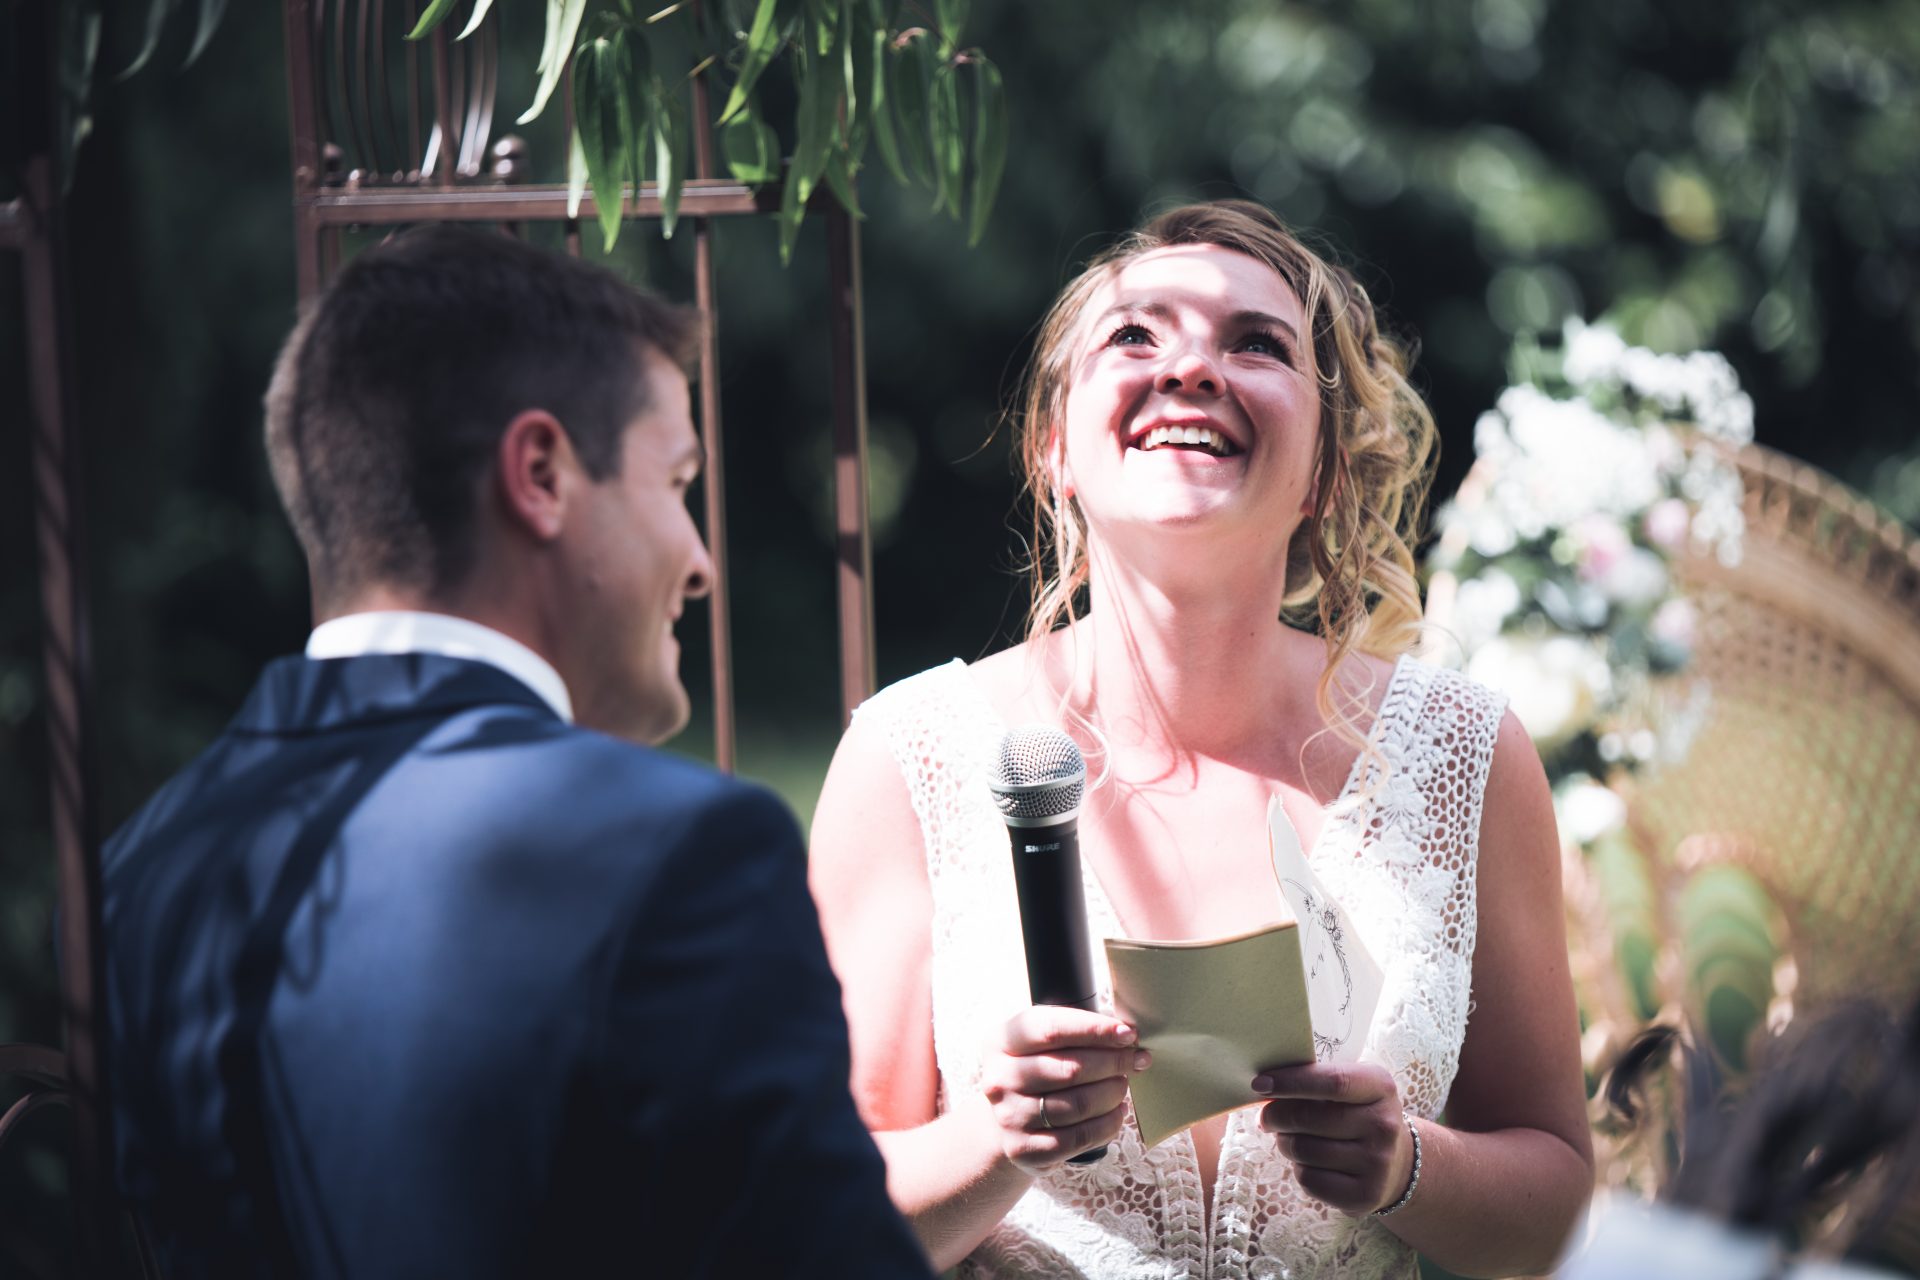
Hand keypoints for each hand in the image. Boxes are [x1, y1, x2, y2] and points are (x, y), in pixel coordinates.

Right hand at [979, 1007, 1149, 1170]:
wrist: (1009, 1120)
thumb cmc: (1039, 1071)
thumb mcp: (1043, 1043)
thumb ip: (1078, 1033)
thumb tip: (1127, 1035)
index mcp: (1002, 1041)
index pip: (1053, 1029)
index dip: (1095, 1030)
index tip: (1129, 1033)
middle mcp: (1000, 1078)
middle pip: (1071, 1068)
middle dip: (1114, 1062)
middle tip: (1137, 1060)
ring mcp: (1009, 1116)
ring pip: (1079, 1105)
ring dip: (1113, 1094)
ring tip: (1123, 1086)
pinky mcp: (1024, 1149)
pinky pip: (1079, 1138)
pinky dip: (1108, 1124)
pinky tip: (1116, 1113)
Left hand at [1253, 1062, 1414, 1216]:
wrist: (1396, 1163)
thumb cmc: (1356, 1114)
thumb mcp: (1350, 1086)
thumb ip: (1314, 1079)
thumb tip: (1263, 1086)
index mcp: (1380, 1086)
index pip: (1332, 1081)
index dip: (1290, 1082)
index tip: (1259, 1083)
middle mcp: (1384, 1125)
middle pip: (1309, 1118)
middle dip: (1276, 1116)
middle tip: (1266, 1117)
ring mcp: (1378, 1163)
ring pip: (1304, 1150)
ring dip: (1285, 1143)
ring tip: (1291, 1139)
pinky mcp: (1366, 1195)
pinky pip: (1309, 1180)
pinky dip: (1299, 1170)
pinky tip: (1310, 1163)